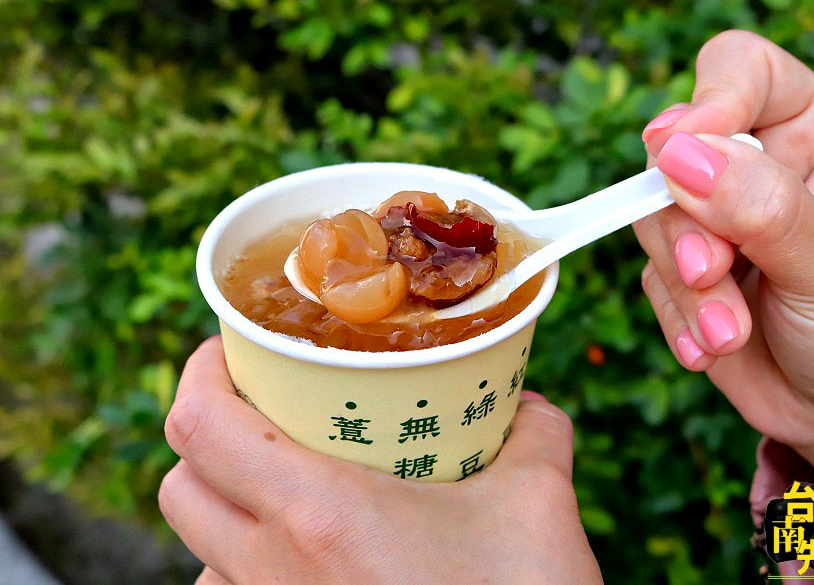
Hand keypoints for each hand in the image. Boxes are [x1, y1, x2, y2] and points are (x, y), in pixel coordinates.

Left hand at [159, 337, 601, 583]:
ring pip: (197, 548)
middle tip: (262, 405)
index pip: (200, 424)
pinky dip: (245, 560)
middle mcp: (272, 569)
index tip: (229, 347)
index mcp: (317, 514)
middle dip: (205, 432)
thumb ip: (536, 436)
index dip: (200, 371)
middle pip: (178, 484)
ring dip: (222, 503)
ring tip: (281, 478)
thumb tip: (529, 406)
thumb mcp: (538, 508)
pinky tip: (305, 552)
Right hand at [633, 30, 813, 508]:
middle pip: (677, 153)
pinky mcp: (688, 275)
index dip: (709, 101)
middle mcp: (759, 169)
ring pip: (654, 219)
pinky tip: (710, 347)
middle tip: (710, 271)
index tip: (683, 154)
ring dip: (686, 285)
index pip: (745, 73)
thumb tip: (677, 152)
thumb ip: (763, 205)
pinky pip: (651, 279)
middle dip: (687, 222)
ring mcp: (717, 223)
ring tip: (729, 333)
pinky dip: (676, 317)